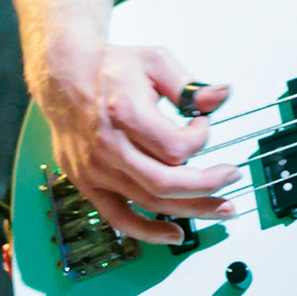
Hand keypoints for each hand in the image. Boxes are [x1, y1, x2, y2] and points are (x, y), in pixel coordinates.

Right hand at [38, 43, 242, 242]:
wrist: (64, 77)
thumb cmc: (111, 68)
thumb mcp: (155, 62)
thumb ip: (189, 85)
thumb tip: (221, 96)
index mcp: (124, 112)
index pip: (176, 145)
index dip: (200, 136)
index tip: (201, 122)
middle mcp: (108, 146)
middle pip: (165, 182)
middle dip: (207, 185)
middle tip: (232, 177)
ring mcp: (96, 170)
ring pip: (149, 202)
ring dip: (191, 209)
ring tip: (222, 207)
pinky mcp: (88, 184)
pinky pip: (118, 218)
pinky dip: (147, 231)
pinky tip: (174, 234)